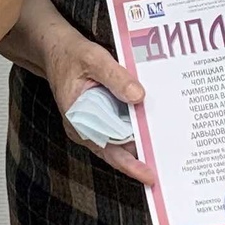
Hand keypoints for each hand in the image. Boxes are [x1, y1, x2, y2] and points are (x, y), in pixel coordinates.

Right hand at [38, 26, 154, 186]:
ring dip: (140, 139)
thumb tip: (138, 96)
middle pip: (117, 149)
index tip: (149, 175)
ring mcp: (93, 123)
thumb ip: (115, 77)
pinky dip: (135, 125)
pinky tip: (151, 121)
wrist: (55, 48)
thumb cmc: (70, 55)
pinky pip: (119, 126)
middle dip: (142, 156)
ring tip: (166, 145)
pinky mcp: (100, 115)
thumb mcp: (93, 59)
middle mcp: (85, 128)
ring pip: (120, 139)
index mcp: (79, 120)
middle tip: (169, 162)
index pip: (107, 150)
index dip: (130, 165)